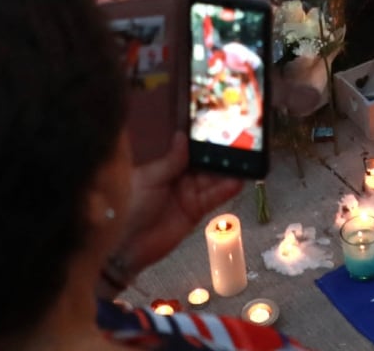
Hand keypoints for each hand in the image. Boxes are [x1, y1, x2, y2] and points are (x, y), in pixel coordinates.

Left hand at [113, 132, 243, 277]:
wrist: (126, 244)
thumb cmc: (131, 206)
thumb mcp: (149, 179)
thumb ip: (171, 161)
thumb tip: (182, 136)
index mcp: (167, 166)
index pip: (191, 151)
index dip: (205, 141)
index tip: (221, 129)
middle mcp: (181, 178)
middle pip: (206, 164)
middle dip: (222, 154)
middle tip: (242, 143)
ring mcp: (189, 195)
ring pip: (213, 180)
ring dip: (229, 171)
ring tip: (247, 160)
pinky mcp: (195, 212)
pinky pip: (213, 199)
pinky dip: (226, 190)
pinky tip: (238, 182)